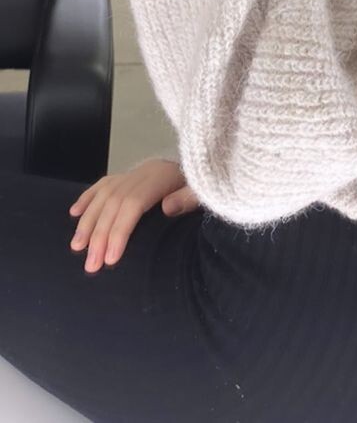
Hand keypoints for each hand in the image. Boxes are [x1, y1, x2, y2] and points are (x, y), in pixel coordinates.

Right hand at [68, 158, 201, 272]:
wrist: (208, 164)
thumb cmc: (207, 186)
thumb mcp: (204, 191)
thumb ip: (188, 199)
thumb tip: (167, 208)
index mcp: (162, 177)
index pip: (132, 204)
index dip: (119, 230)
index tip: (110, 259)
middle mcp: (144, 173)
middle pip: (114, 203)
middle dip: (99, 235)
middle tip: (91, 265)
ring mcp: (136, 172)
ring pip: (104, 195)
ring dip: (88, 221)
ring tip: (77, 247)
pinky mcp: (131, 173)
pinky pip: (103, 184)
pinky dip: (87, 198)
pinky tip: (74, 214)